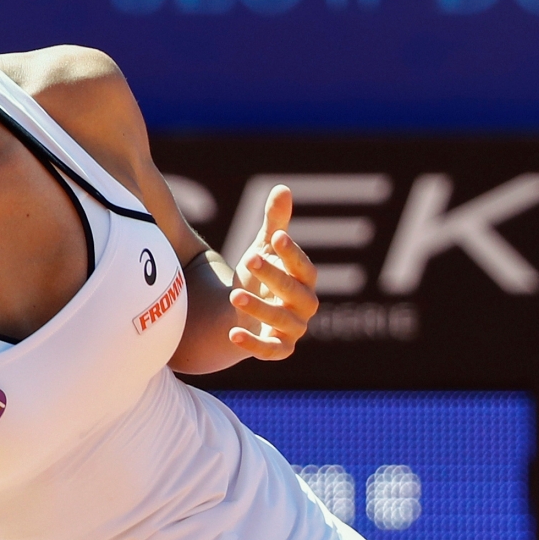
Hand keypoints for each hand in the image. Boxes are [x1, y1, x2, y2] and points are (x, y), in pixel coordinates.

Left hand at [226, 184, 319, 360]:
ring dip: (260, 309)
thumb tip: (283, 189)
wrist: (245, 312)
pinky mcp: (278, 349)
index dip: (291, 253)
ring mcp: (293, 330)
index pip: (304, 267)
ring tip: (234, 295)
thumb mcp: (264, 249)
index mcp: (306, 280)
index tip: (274, 236)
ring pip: (282, 322)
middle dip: (273, 276)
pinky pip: (270, 350)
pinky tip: (232, 333)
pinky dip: (253, 344)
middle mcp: (305, 306)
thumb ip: (275, 222)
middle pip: (294, 293)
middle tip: (249, 259)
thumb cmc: (261, 275)